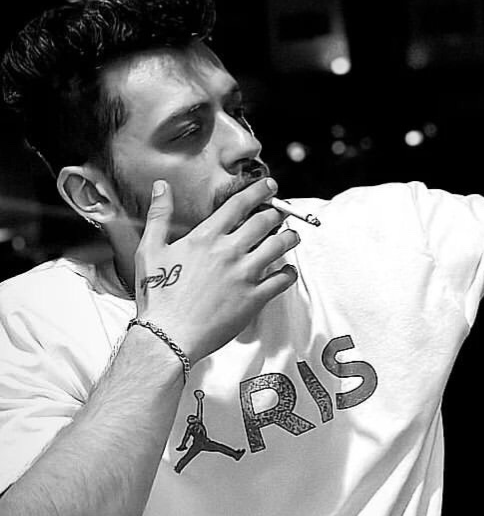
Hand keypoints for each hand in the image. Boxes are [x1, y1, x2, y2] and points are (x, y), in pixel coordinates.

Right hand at [133, 177, 298, 364]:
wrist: (167, 337)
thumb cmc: (158, 298)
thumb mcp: (150, 251)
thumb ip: (159, 215)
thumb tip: (162, 187)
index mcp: (206, 237)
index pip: (239, 204)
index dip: (259, 191)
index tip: (270, 186)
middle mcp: (228, 252)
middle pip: (265, 221)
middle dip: (278, 212)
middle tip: (283, 211)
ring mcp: (244, 274)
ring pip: (279, 245)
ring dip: (290, 237)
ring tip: (292, 235)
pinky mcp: (254, 298)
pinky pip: (282, 280)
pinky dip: (290, 273)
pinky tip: (288, 270)